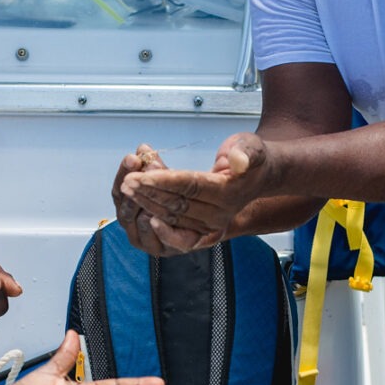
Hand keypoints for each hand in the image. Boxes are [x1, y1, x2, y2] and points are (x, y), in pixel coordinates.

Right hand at [113, 145, 172, 254]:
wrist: (202, 218)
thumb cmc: (177, 195)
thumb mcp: (162, 177)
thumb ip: (152, 165)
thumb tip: (143, 149)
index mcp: (125, 207)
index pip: (118, 191)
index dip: (124, 173)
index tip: (133, 158)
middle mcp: (131, 226)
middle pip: (126, 207)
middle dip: (138, 185)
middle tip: (148, 167)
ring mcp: (147, 241)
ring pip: (141, 222)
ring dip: (149, 202)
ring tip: (159, 183)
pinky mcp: (166, 249)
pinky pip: (161, 239)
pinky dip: (159, 229)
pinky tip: (156, 218)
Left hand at [119, 132, 271, 253]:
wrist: (258, 180)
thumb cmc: (250, 159)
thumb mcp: (252, 147)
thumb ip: (246, 152)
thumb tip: (237, 160)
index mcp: (230, 192)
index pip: (190, 186)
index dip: (164, 180)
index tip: (141, 174)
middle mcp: (221, 215)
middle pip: (178, 204)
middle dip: (149, 192)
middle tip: (127, 181)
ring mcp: (212, 227)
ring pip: (174, 218)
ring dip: (148, 204)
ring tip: (127, 189)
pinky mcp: (204, 233)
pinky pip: (180, 237)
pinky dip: (163, 230)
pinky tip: (146, 218)